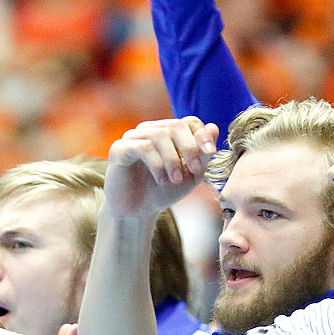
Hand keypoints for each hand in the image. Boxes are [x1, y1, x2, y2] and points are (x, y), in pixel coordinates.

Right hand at [104, 118, 218, 219]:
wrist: (137, 212)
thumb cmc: (162, 192)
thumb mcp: (190, 175)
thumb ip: (202, 154)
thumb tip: (214, 127)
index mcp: (167, 134)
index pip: (188, 122)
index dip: (202, 134)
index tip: (211, 153)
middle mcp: (149, 131)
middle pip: (175, 125)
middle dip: (190, 147)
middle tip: (196, 169)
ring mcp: (132, 138)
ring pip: (160, 135)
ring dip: (173, 159)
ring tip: (176, 179)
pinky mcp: (119, 149)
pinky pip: (142, 147)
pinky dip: (157, 164)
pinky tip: (162, 180)